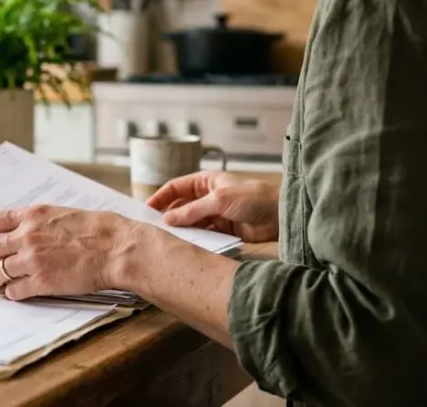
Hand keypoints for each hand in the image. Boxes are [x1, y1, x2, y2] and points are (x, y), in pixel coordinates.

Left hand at [0, 205, 149, 300]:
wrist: (116, 247)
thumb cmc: (96, 230)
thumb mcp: (60, 214)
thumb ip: (36, 222)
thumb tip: (18, 231)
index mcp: (31, 215)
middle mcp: (27, 235)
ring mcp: (32, 259)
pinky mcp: (42, 281)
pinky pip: (13, 291)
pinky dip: (11, 293)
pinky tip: (16, 293)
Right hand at [146, 171, 279, 241]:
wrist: (280, 215)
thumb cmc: (252, 197)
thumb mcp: (218, 200)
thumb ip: (192, 210)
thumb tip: (168, 219)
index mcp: (206, 181)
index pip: (176, 187)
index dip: (160, 197)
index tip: (146, 209)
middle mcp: (208, 196)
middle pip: (181, 206)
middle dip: (169, 216)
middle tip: (154, 229)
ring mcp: (215, 214)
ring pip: (191, 222)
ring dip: (181, 229)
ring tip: (167, 240)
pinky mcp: (222, 230)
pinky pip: (203, 234)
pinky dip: (194, 239)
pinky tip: (186, 246)